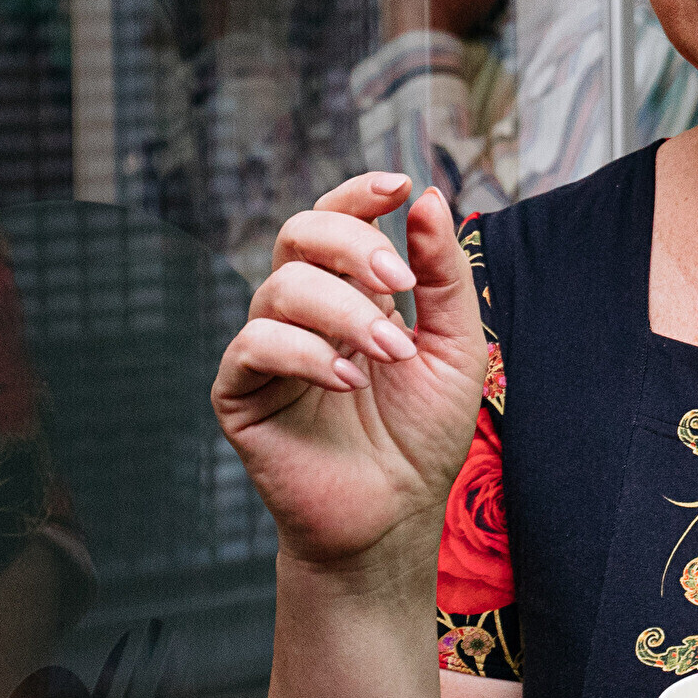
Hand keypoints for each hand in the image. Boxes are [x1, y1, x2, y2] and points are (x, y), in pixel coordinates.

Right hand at [210, 175, 489, 578]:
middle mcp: (302, 310)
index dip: (358, 193)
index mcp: (350, 291)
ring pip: (280, 288)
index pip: (335, 219)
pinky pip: (254, 346)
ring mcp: (267, 349)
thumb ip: (442, 275)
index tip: (398, 185)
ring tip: (391, 353)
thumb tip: (425, 198)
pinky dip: (306, 353)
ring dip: (345, 312)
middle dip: (351, 245)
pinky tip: (348, 383)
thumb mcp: (455, 345)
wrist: (397, 512)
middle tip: (398, 283)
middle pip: (298, 234)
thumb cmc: (424, 431)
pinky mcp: (241, 392)